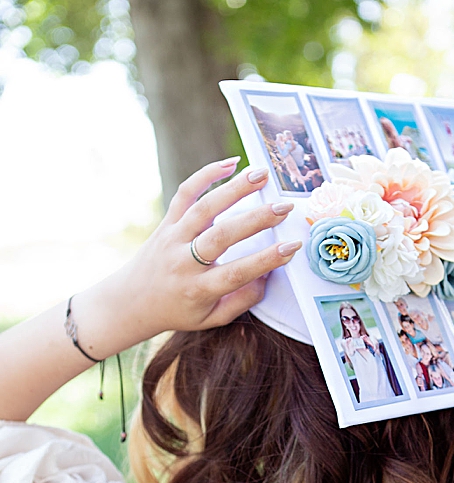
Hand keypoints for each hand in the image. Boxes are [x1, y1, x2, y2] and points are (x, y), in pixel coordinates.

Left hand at [72, 159, 302, 357]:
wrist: (132, 301)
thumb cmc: (178, 310)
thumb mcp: (211, 319)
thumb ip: (241, 301)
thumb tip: (267, 276)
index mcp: (198, 289)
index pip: (237, 273)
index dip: (266, 260)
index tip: (291, 246)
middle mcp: (184, 262)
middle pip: (222, 235)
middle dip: (256, 219)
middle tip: (283, 207)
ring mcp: (173, 238)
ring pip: (205, 208)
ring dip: (235, 188)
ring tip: (262, 174)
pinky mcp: (167, 222)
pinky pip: (185, 193)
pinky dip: (206, 175)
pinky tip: (231, 163)